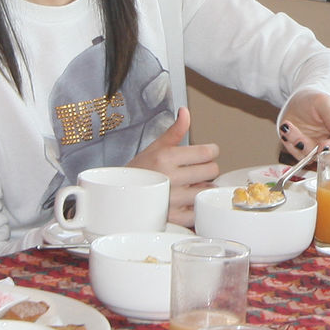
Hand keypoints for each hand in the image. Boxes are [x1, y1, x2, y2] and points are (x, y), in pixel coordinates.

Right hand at [133, 107, 219, 226]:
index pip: (207, 152)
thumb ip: (175, 130)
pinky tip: (188, 201)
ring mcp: (172, 199)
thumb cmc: (137, 172)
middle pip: (212, 170)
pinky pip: (199, 211)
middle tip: (197, 171)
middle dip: (207, 169)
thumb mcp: (154, 147)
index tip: (206, 154)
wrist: (117, 197)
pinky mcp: (173, 217)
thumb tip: (185, 112)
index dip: (210, 152)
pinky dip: (197, 206)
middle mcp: (170, 177)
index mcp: (166, 157)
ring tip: (191, 186)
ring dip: (203, 188)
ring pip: (207, 190)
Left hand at [278, 91, 329, 155]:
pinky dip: (292, 146)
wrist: (298, 104)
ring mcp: (326, 149)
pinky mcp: (311, 154)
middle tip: (299, 140)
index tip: (324, 146)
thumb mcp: (323, 101)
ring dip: (299, 145)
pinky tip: (286, 131)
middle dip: (316, 150)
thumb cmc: (314, 100)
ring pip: (316, 158)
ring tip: (287, 128)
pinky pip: (302, 157)